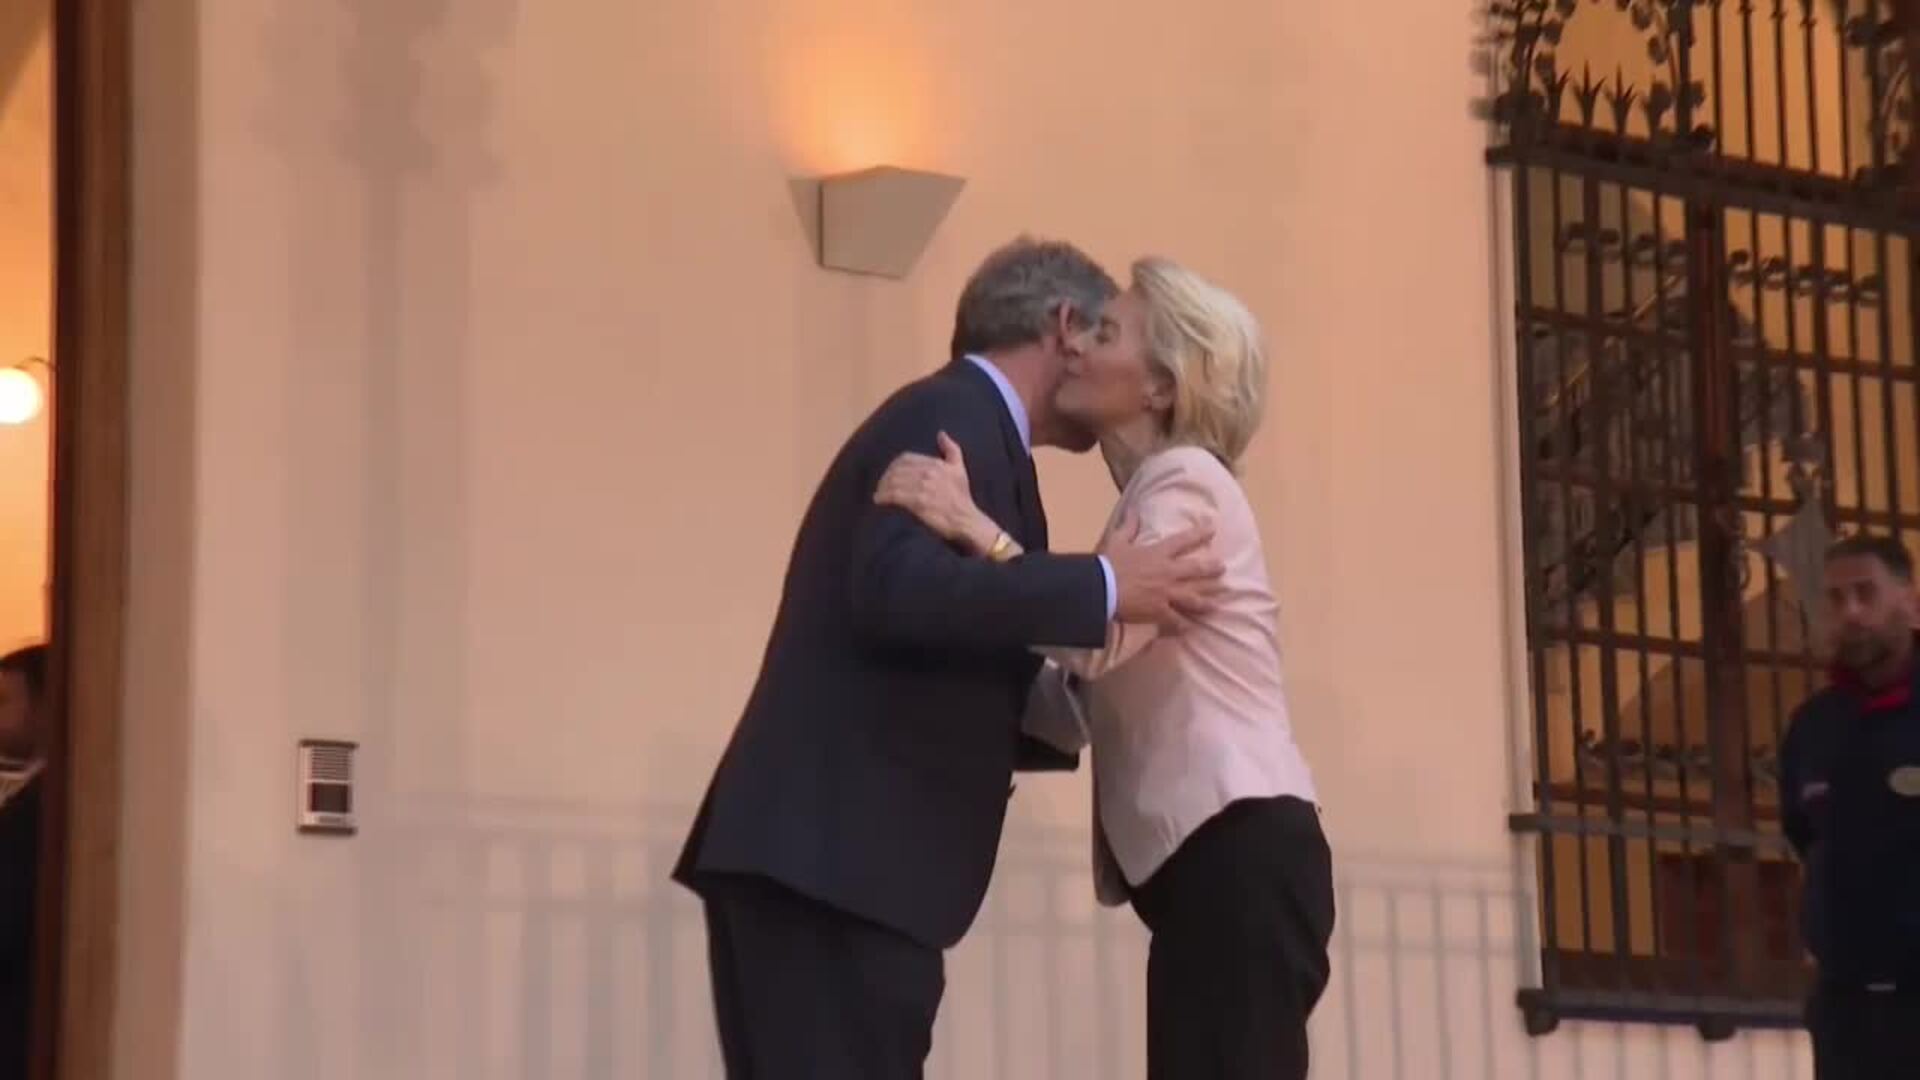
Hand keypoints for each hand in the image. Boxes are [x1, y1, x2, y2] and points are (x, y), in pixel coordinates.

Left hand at [874, 432, 1002, 554]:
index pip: (905, 458)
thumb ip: (951, 449)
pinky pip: (894, 495)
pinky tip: (879, 501)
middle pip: (897, 469)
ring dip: (882, 488)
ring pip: (893, 482)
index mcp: (935, 463)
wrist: (965, 520)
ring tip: (878, 494)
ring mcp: (922, 487)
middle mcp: (928, 472)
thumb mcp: (959, 468)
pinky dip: (884, 497)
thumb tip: (941, 434)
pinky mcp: (918, 502)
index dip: (893, 466)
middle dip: (885, 477)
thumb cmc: (961, 497)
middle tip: (880, 486)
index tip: (889, 474)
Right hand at [1102, 513, 1223, 630]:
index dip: (1200, 534)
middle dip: (1212, 569)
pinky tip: (1189, 628)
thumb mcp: (1118, 541)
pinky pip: (1176, 620)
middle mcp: (1168, 572)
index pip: (1184, 540)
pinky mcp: (1160, 611)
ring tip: (1217, 603)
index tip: (1213, 529)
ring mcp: (1166, 593)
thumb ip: (1129, 526)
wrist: (1102, 589)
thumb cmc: (1109, 565)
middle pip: (1197, 569)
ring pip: (1194, 597)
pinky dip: (1183, 625)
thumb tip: (1134, 511)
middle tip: (1223, 569)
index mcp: (1158, 553)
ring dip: (1207, 600)